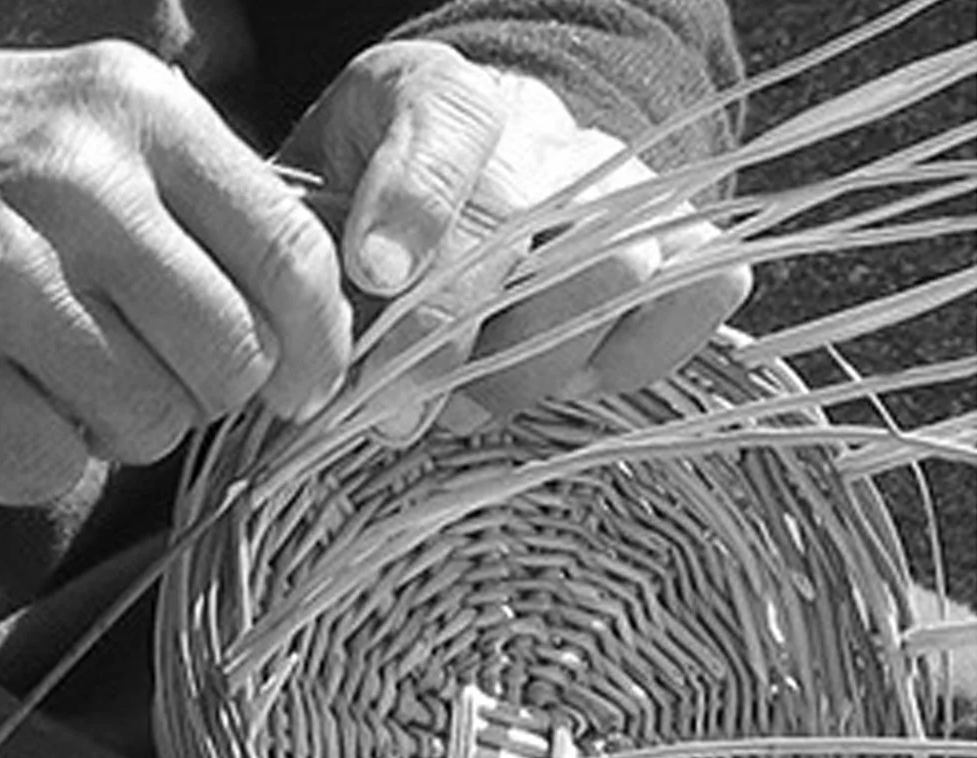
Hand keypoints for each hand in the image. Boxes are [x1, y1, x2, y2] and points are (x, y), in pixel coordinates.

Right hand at [0, 39, 351, 501]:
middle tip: (144, 380)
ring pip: (146, 422)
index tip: (305, 387)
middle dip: (201, 398)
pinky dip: (29, 464)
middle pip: (230, 358)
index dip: (319, 345)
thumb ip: (184, 201)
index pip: (292, 252)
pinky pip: (43, 466)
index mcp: (134, 108)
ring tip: (48, 378)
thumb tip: (298, 308)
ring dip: (112, 432)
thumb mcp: (70, 119)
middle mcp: (79, 174)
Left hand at [280, 42, 751, 440]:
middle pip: (526, 222)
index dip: (416, 204)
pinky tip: (569, 380)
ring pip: (618, 265)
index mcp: (436, 96)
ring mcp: (618, 186)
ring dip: (535, 362)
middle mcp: (539, 133)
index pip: (446, 129)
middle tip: (398, 412)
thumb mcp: (314, 197)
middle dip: (454, 334)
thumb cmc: (378, 197)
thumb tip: (301, 353)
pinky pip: (705, 287)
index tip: (374, 274)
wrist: (484, 164)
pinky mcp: (679, 236)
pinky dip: (639, 353)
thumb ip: (309, 253)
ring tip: (467, 407)